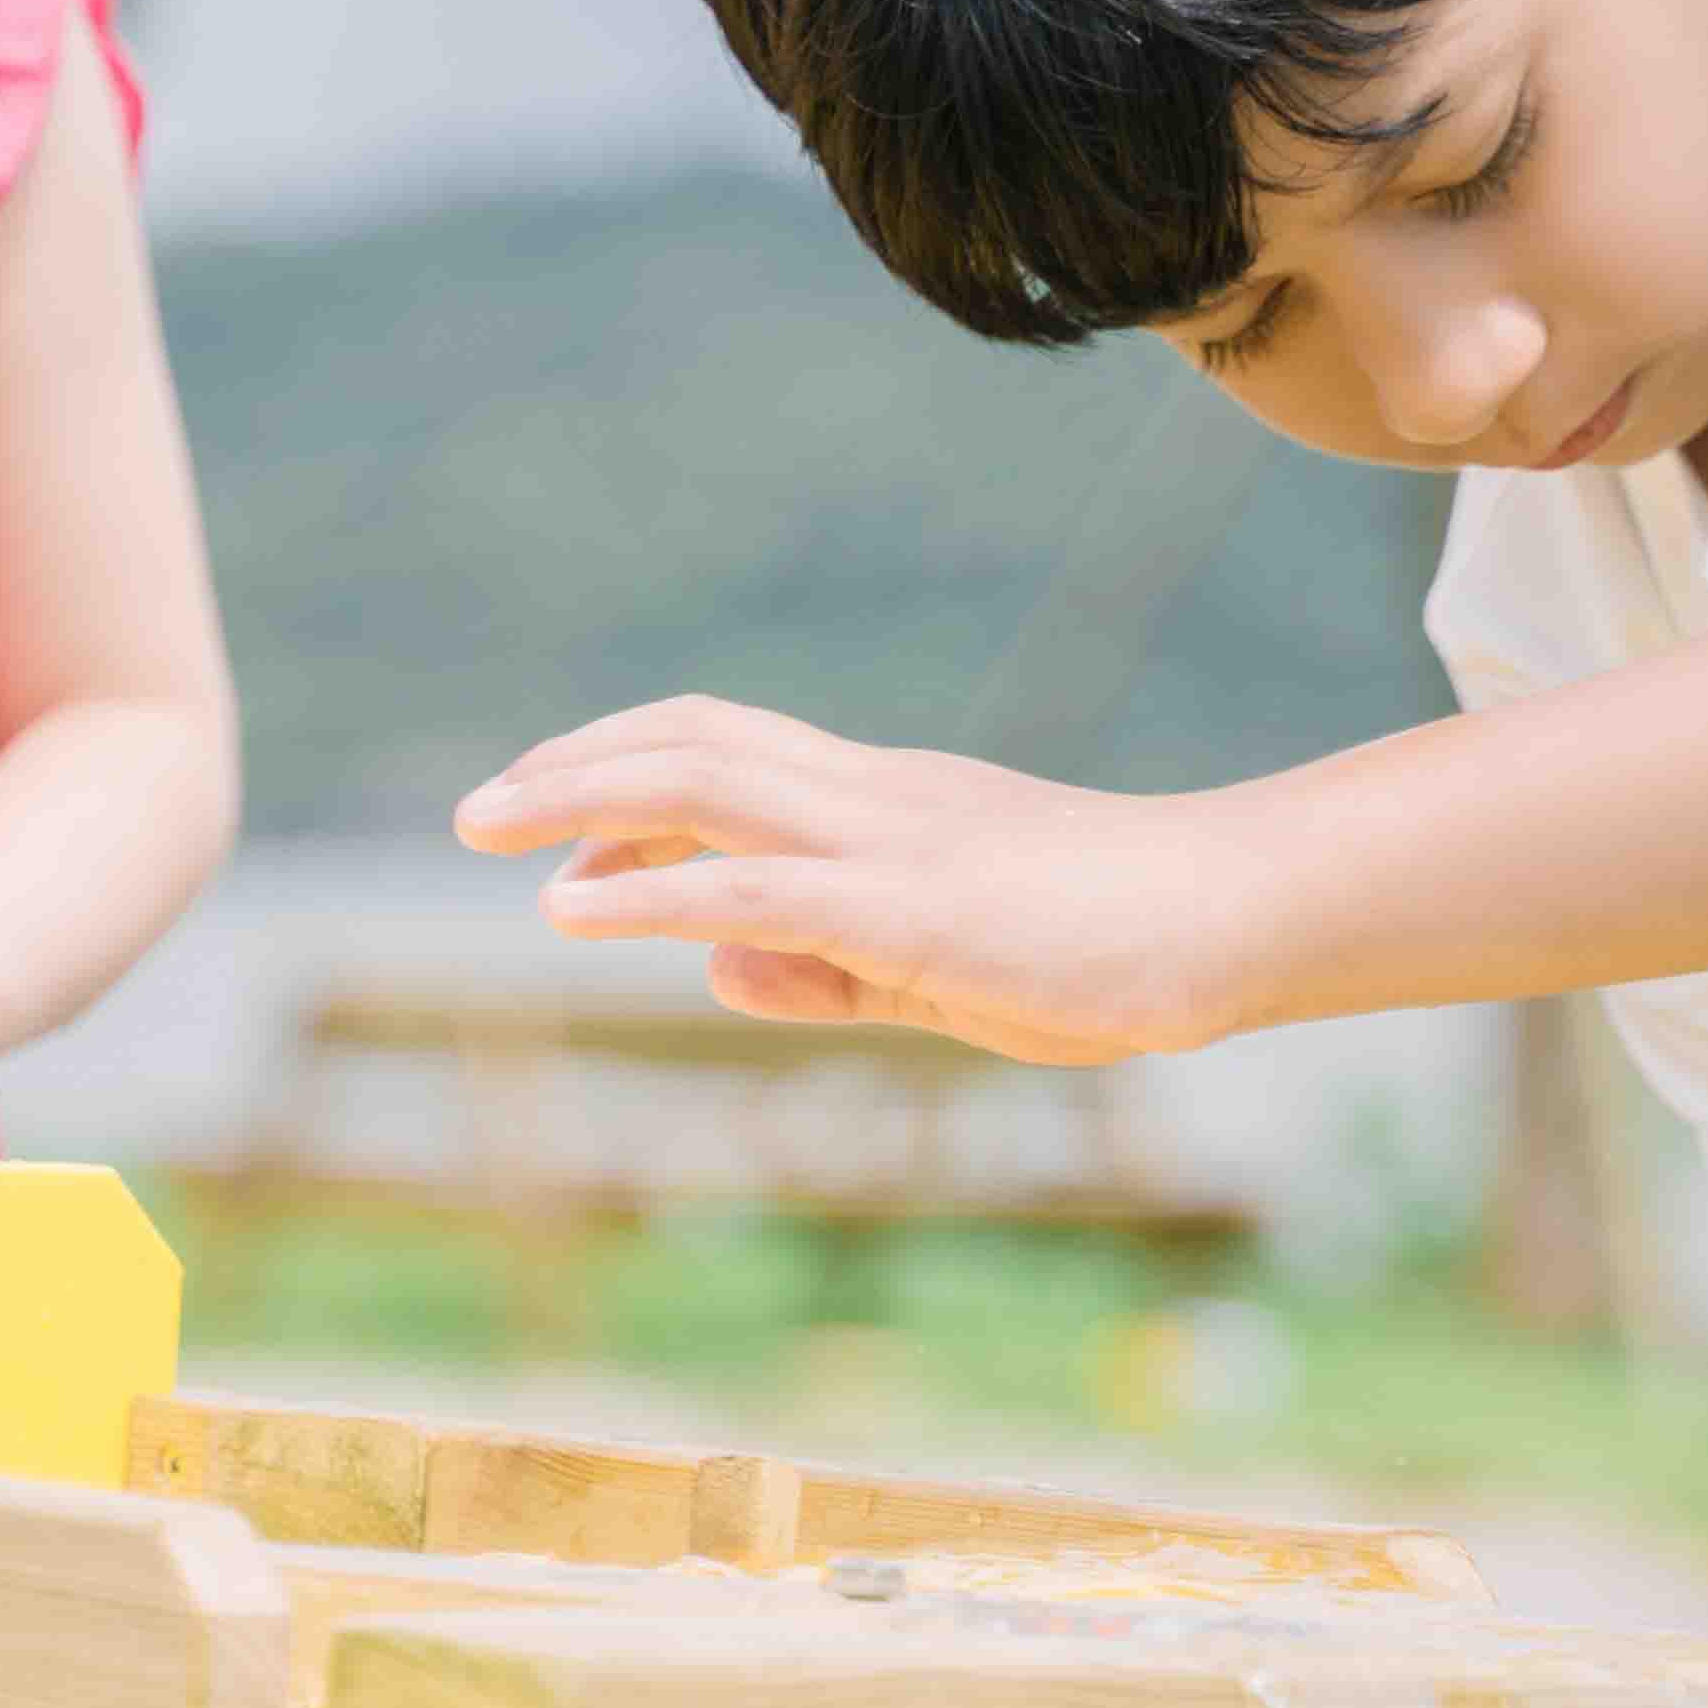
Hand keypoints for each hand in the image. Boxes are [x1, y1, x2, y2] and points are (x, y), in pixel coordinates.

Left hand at [453, 697, 1260, 1064]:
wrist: (1230, 919)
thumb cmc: (1111, 945)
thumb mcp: (941, 964)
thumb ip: (826, 969)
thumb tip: (711, 968)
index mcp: (888, 800)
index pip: (732, 745)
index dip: (628, 763)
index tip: (553, 809)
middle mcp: (874, 795)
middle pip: (694, 738)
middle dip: (572, 763)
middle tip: (477, 806)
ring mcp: (890, 841)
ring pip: (704, 779)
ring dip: (578, 795)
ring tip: (486, 826)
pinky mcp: (909, 906)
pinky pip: (749, 885)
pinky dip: (645, 888)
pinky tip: (570, 908)